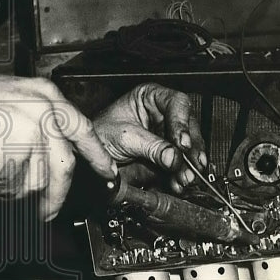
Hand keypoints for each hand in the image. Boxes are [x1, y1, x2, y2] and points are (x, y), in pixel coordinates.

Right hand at [0, 74, 116, 220]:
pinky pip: (13, 186)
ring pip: (36, 181)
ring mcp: (31, 133)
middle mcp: (45, 112)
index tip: (106, 172)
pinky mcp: (15, 153)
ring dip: (13, 186)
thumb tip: (54, 160)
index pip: (83, 130)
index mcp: (47, 95)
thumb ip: (38, 120)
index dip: (96, 155)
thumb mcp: (13, 97)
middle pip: (64, 167)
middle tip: (47, 212)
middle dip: (55, 196)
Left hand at [91, 83, 206, 192]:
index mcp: (151, 97)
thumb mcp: (125, 137)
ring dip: (189, 166)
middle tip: (190, 165)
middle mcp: (163, 113)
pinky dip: (182, 175)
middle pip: (188, 127)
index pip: (176, 103)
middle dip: (190, 149)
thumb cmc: (100, 135)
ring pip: (189, 147)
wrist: (89, 158)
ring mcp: (167, 134)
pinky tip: (180, 183)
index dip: (182, 123)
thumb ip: (151, 147)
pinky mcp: (167, 154)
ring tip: (184, 178)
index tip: (181, 143)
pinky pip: (181, 164)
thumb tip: (174, 157)